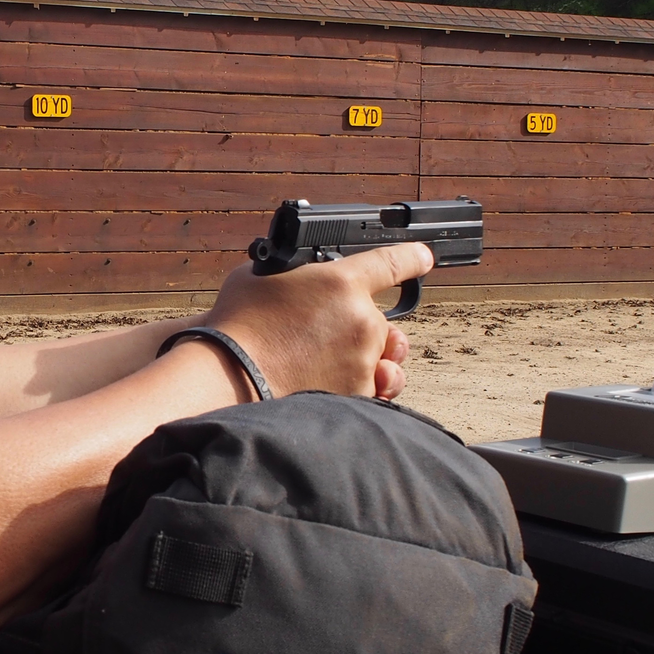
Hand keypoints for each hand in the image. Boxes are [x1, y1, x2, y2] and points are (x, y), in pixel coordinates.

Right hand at [201, 242, 431, 400]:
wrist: (229, 377)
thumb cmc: (237, 325)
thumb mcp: (259, 276)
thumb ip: (291, 273)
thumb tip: (296, 277)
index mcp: (342, 282)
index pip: (394, 262)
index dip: (412, 258)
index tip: (424, 258)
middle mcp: (362, 320)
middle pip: (380, 320)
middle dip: (360, 326)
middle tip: (327, 334)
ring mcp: (364, 361)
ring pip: (382, 356)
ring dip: (366, 357)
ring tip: (337, 361)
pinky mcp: (357, 395)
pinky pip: (371, 388)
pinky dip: (356, 386)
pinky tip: (328, 383)